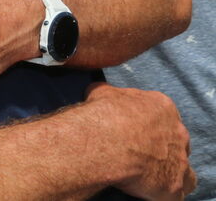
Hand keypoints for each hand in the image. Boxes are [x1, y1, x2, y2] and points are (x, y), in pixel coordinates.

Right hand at [85, 83, 194, 199]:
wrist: (105, 142)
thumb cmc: (103, 115)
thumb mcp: (101, 93)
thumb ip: (107, 93)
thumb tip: (100, 92)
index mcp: (163, 107)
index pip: (161, 114)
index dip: (147, 123)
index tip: (133, 128)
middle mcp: (178, 132)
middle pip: (174, 139)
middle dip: (160, 144)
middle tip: (138, 150)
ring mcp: (180, 159)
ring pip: (182, 165)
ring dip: (169, 168)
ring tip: (146, 172)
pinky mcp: (175, 184)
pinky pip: (179, 189)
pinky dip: (167, 189)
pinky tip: (150, 189)